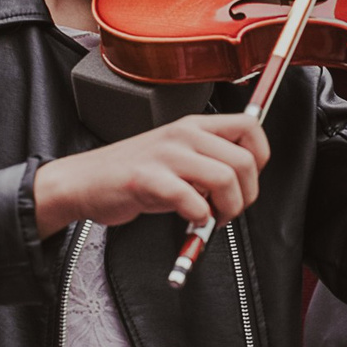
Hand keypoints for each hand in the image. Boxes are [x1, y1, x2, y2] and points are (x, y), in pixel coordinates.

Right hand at [33, 113, 271, 237]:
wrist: (85, 182)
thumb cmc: (134, 174)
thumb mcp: (177, 157)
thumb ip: (209, 163)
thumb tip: (244, 182)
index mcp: (194, 126)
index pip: (250, 127)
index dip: (261, 158)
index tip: (248, 181)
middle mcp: (183, 134)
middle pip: (245, 160)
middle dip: (246, 195)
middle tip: (228, 211)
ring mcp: (165, 155)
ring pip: (225, 179)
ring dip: (226, 209)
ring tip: (210, 218)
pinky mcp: (148, 179)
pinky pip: (192, 201)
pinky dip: (198, 218)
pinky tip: (188, 220)